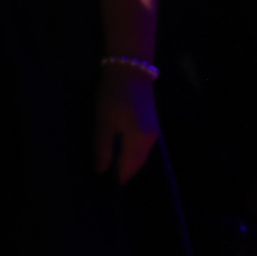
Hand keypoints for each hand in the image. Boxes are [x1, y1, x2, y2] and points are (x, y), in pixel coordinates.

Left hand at [92, 62, 159, 181]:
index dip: (118, 177)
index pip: (129, 167)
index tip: (106, 188)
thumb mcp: (103, 120)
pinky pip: (142, 146)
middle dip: (124, 171)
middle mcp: (151, 139)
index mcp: (140, 140)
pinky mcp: (152, 124)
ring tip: (112, 167)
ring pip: (140, 154)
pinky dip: (132, 152)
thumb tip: (102, 170)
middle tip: (106, 180)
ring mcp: (154, 131)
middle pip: (137, 163)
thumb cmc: (114, 94)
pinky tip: (121, 152)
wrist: (131, 67)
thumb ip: (103, 147)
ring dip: (128, 162)